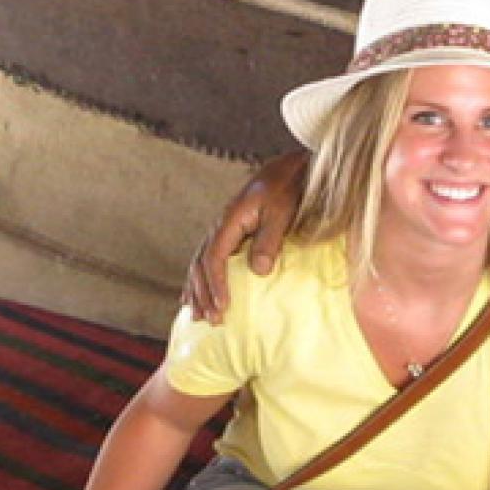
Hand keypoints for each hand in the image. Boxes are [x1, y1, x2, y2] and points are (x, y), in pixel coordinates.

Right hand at [182, 151, 307, 323]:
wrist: (293, 169)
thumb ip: (269, 240)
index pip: (215, 257)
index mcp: (230, 219)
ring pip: (200, 262)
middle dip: (203, 293)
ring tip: (196, 315)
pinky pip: (209, 258)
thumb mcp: (283, 213)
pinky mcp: (232, 232)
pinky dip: (201, 279)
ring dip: (197, 289)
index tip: (222, 307)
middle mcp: (221, 224)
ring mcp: (224, 228)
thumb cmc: (290, 189)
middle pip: (201, 263)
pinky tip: (196, 294)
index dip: (216, 284)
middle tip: (210, 320)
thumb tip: (258, 271)